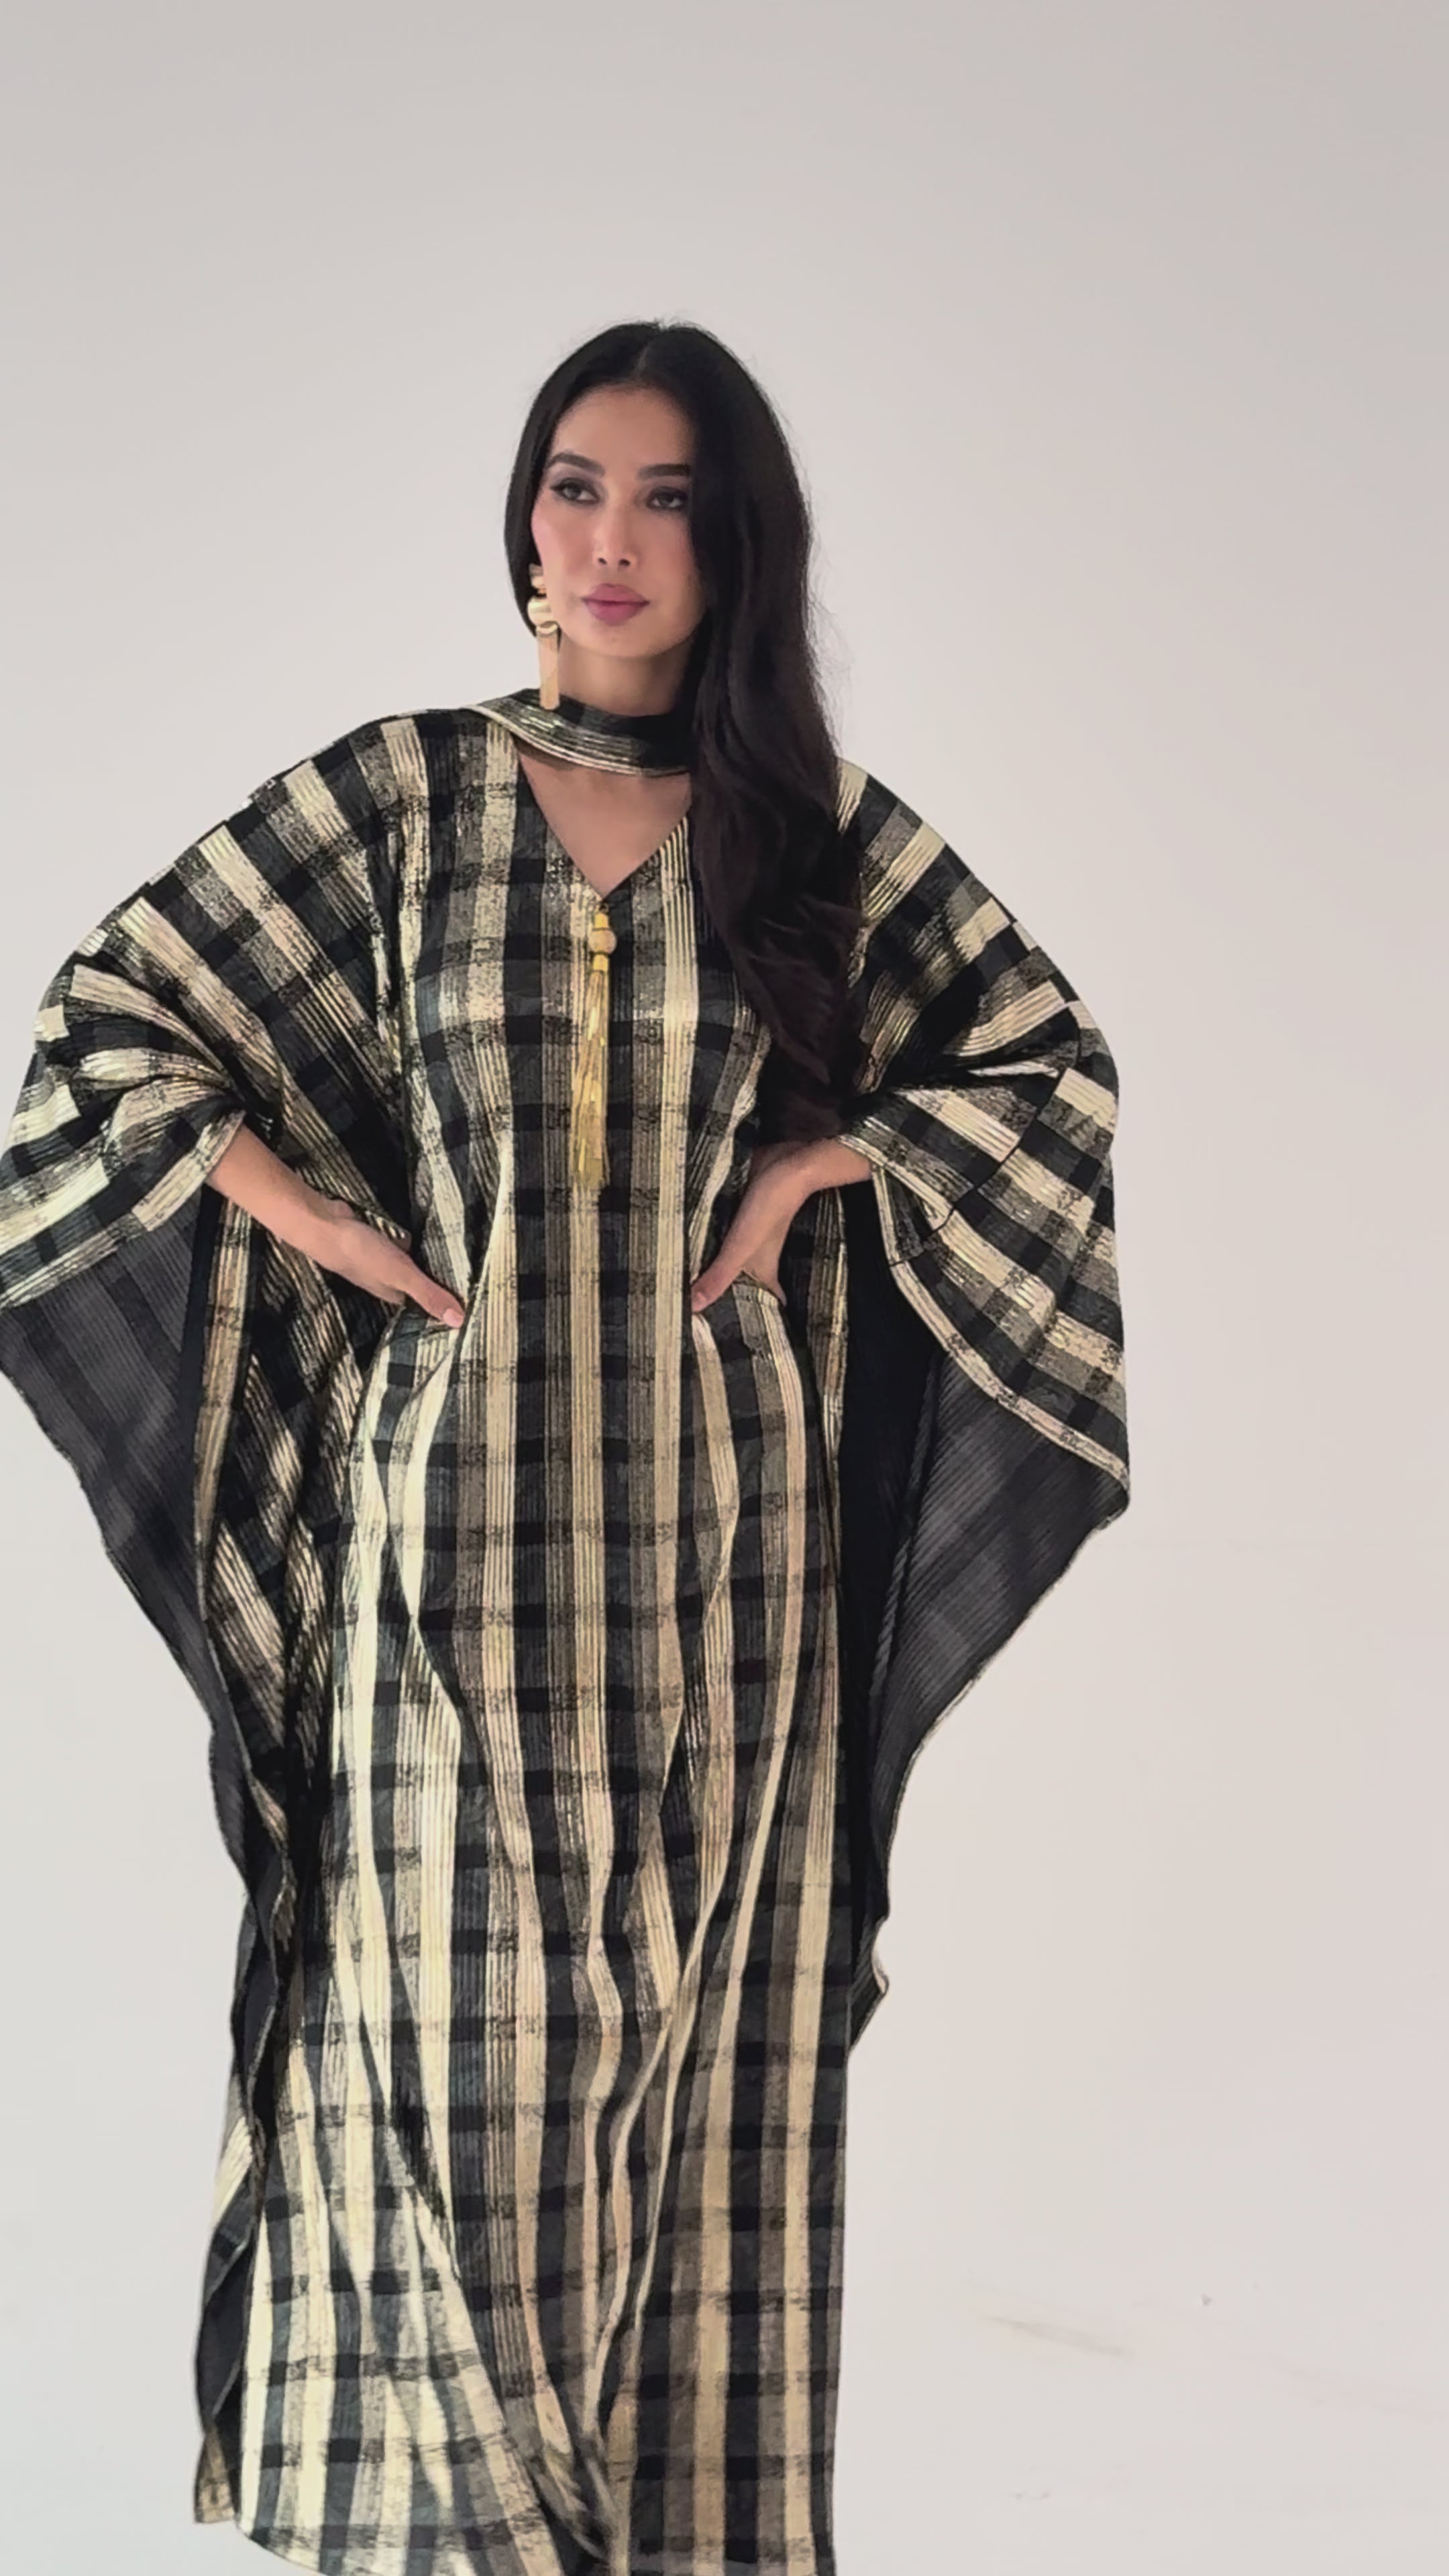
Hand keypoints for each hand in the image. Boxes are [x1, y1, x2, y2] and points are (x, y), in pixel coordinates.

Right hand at [309, 1204, 464, 1325]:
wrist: (325, 1224)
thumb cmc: (361, 1253)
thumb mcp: (401, 1274)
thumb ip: (428, 1294)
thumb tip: (458, 1322)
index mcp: (393, 1294)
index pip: (422, 1304)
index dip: (442, 1303)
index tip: (468, 1302)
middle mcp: (386, 1280)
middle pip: (416, 1283)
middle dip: (436, 1279)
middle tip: (469, 1275)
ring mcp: (378, 1259)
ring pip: (408, 1262)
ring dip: (424, 1257)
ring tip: (457, 1253)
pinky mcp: (374, 1240)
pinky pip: (398, 1243)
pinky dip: (410, 1240)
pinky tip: (427, 1231)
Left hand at [689, 1133, 874, 1314]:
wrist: (785, 1163)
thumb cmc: (770, 1208)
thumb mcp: (741, 1246)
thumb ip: (718, 1275)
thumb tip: (692, 1308)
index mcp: (762, 1270)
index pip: (763, 1303)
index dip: (753, 1320)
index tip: (733, 1338)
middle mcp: (756, 1256)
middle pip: (739, 1282)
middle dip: (720, 1294)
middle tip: (688, 1313)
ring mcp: (747, 1235)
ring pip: (726, 1257)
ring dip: (709, 1265)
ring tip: (676, 1282)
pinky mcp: (737, 1215)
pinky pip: (719, 1233)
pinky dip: (707, 1239)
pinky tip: (684, 1243)